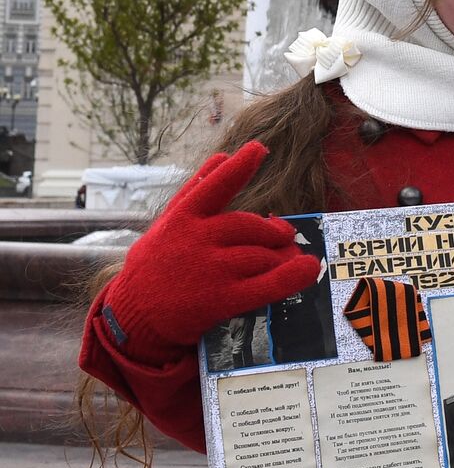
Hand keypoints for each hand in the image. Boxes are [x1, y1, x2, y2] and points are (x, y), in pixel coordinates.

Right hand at [102, 141, 322, 356]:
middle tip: (283, 236)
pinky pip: (267, 284)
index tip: (259, 148)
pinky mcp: (221, 299)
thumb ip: (193, 193)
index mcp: (182, 219)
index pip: (215, 186)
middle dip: (273, 231)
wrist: (132, 319)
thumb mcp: (164, 226)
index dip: (239, 167)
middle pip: (251, 226)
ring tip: (290, 259)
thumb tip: (220, 157)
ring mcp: (210, 269)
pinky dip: (292, 276)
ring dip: (283, 256)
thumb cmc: (153, 269)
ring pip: (263, 254)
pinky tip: (309, 269)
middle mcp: (196, 240)